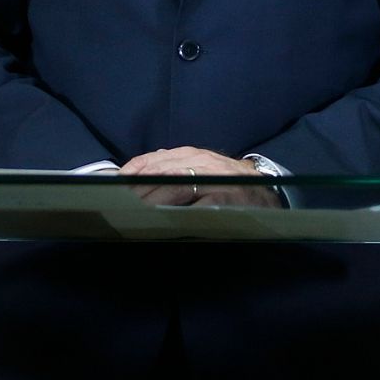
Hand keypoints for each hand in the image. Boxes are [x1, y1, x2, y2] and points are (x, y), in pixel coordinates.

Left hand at [117, 146, 280, 208]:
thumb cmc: (228, 180)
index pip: (155, 159)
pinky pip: (195, 209)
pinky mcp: (224, 200)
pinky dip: (176, 217)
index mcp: (193, 154)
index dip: (133, 172)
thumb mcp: (201, 167)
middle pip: (161, 173)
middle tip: (117, 206)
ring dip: (150, 204)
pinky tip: (161, 225)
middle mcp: (202, 163)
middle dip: (137, 191)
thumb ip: (174, 167)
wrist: (265, 191)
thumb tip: (137, 174)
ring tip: (133, 216)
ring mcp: (214, 181)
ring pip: (174, 189)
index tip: (114, 185)